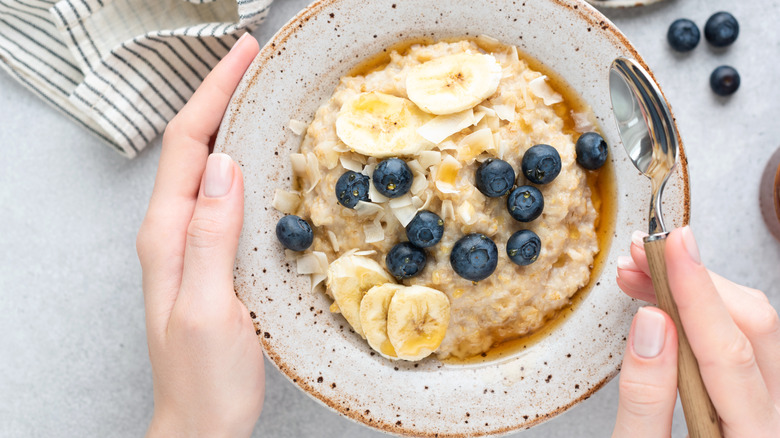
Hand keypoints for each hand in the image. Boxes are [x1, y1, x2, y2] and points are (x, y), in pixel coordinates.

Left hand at [136, 34, 263, 437]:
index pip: (188, 146)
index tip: (244, 56)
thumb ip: (211, 237)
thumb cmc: (206, 379)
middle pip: (193, 146)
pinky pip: (222, 194)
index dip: (213, 93)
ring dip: (229, 123)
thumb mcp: (210, 308)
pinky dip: (241, 161)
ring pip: (207, 166)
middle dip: (220, 95)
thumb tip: (226, 166)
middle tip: (256, 62)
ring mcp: (189, 244)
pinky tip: (262, 159)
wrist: (201, 424)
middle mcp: (172, 232)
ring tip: (260, 94)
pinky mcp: (209, 257)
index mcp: (168, 235)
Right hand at [612, 226, 779, 436]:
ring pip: (758, 330)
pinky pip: (749, 346)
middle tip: (642, 258)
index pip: (731, 352)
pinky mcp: (764, 406)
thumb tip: (651, 325)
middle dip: (695, 282)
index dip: (696, 292)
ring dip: (700, 293)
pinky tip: (670, 308)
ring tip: (644, 278)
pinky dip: (706, 316)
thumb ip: (646, 398)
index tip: (670, 248)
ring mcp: (778, 415)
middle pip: (757, 329)